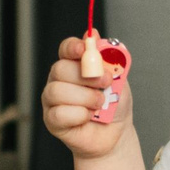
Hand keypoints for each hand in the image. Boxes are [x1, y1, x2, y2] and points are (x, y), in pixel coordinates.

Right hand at [42, 35, 132, 159]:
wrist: (115, 134)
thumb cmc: (114, 105)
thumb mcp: (118, 79)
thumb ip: (107, 58)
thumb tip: (95, 35)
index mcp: (74, 65)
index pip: (66, 49)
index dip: (72, 47)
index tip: (83, 48)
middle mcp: (59, 80)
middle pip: (60, 69)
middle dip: (86, 76)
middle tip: (106, 83)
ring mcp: (53, 100)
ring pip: (57, 91)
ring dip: (84, 98)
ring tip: (100, 104)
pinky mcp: (52, 120)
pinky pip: (59, 113)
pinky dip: (79, 115)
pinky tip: (88, 117)